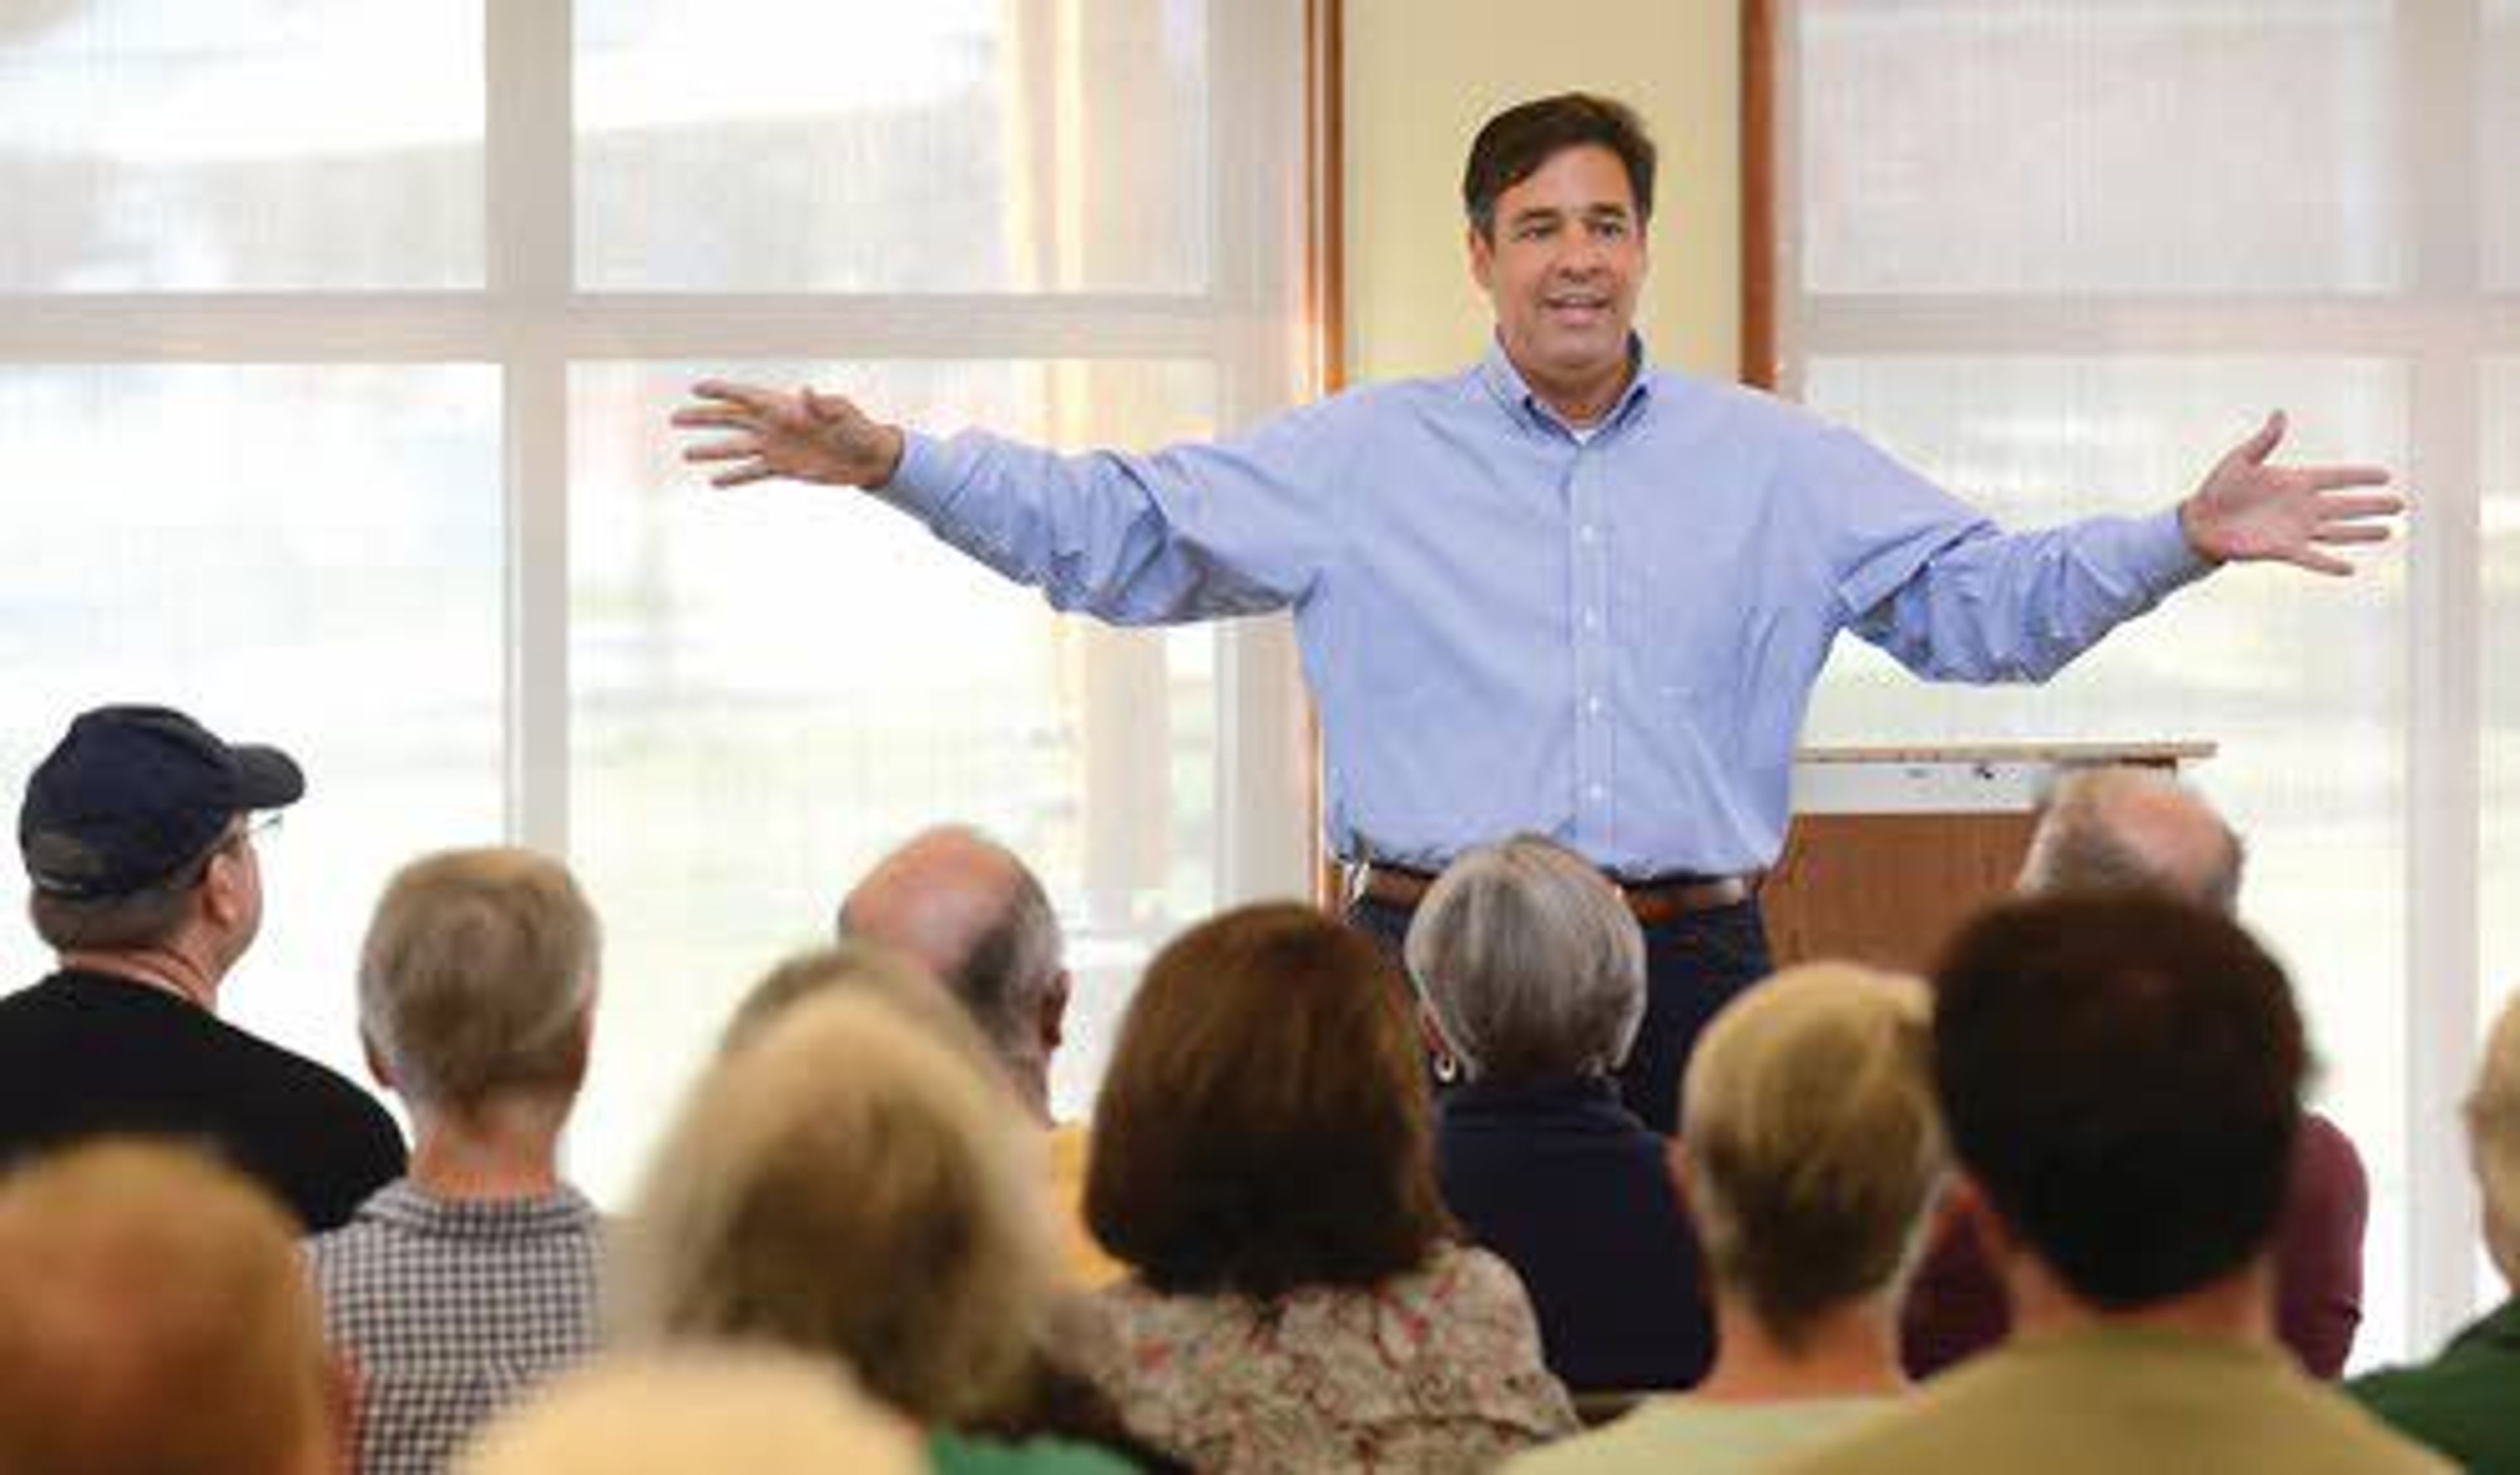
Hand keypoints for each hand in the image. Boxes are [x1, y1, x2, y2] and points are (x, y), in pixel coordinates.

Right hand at [671, 380, 904, 488]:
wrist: (868, 458)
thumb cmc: (858, 428)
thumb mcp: (843, 412)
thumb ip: (822, 403)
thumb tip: (805, 392)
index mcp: (784, 406)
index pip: (746, 396)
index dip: (722, 391)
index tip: (697, 388)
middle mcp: (774, 425)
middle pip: (731, 420)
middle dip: (703, 418)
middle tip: (675, 418)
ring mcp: (776, 447)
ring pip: (736, 449)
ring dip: (712, 452)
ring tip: (686, 455)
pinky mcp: (783, 469)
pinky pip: (752, 473)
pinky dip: (734, 478)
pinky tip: (714, 482)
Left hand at [2178, 411, 2403, 576]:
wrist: (2198, 521)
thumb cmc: (2217, 488)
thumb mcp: (2240, 460)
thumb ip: (2264, 440)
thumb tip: (2280, 413)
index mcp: (2295, 481)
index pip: (2336, 477)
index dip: (2360, 476)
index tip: (2386, 475)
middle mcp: (2302, 506)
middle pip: (2346, 505)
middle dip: (2373, 505)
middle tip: (2401, 505)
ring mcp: (2295, 529)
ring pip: (2337, 532)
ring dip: (2362, 532)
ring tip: (2389, 531)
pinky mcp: (2282, 549)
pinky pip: (2311, 557)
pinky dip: (2328, 564)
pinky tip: (2350, 568)